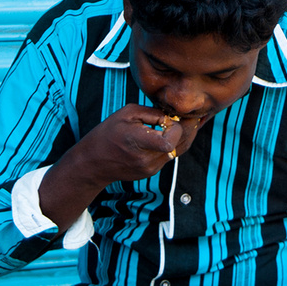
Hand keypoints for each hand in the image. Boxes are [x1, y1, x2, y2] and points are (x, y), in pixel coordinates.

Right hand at [76, 104, 200, 183]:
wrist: (94, 162)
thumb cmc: (108, 133)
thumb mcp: (127, 113)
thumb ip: (152, 113)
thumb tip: (172, 115)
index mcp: (138, 142)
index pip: (169, 141)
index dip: (176, 127)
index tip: (171, 118)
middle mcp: (146, 159)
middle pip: (179, 146)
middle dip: (188, 129)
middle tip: (193, 115)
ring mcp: (150, 168)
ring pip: (178, 152)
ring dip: (185, 137)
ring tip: (187, 122)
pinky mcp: (151, 172)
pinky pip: (170, 156)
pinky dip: (176, 144)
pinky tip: (176, 133)